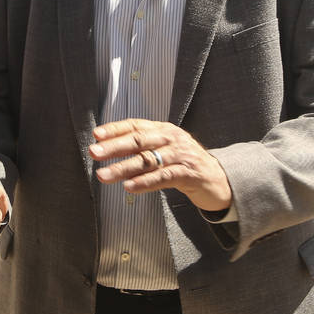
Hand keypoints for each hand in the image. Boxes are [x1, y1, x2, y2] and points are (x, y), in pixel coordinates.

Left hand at [90, 119, 231, 211]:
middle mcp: (171, 138)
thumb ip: (141, 148)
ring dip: (122, 168)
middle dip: (114, 146)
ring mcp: (181, 155)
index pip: (135, 125)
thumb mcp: (163, 150)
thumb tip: (107, 149)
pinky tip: (129, 187)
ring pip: (147, 160)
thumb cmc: (184, 164)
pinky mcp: (189, 174)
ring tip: (103, 175)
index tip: (96, 135)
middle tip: (94, 152)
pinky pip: (163, 177)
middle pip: (138, 140)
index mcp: (163, 129)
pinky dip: (144, 182)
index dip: (115, 129)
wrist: (219, 179)